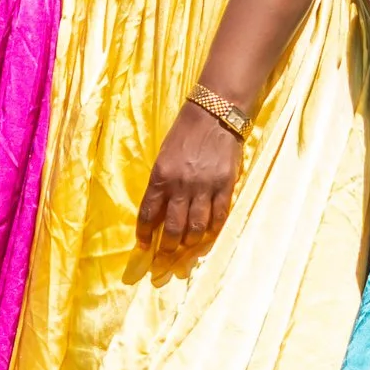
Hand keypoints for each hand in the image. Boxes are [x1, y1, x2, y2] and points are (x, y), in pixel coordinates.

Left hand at [136, 101, 242, 257]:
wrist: (214, 113)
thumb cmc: (184, 132)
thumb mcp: (164, 155)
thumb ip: (161, 182)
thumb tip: (159, 209)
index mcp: (161, 176)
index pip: (149, 213)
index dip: (145, 234)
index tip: (144, 246)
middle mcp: (181, 185)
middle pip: (173, 227)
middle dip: (167, 247)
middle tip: (165, 256)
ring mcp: (205, 187)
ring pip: (196, 227)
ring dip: (190, 242)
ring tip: (186, 248)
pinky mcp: (225, 186)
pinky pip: (219, 216)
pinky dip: (212, 230)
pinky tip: (207, 235)